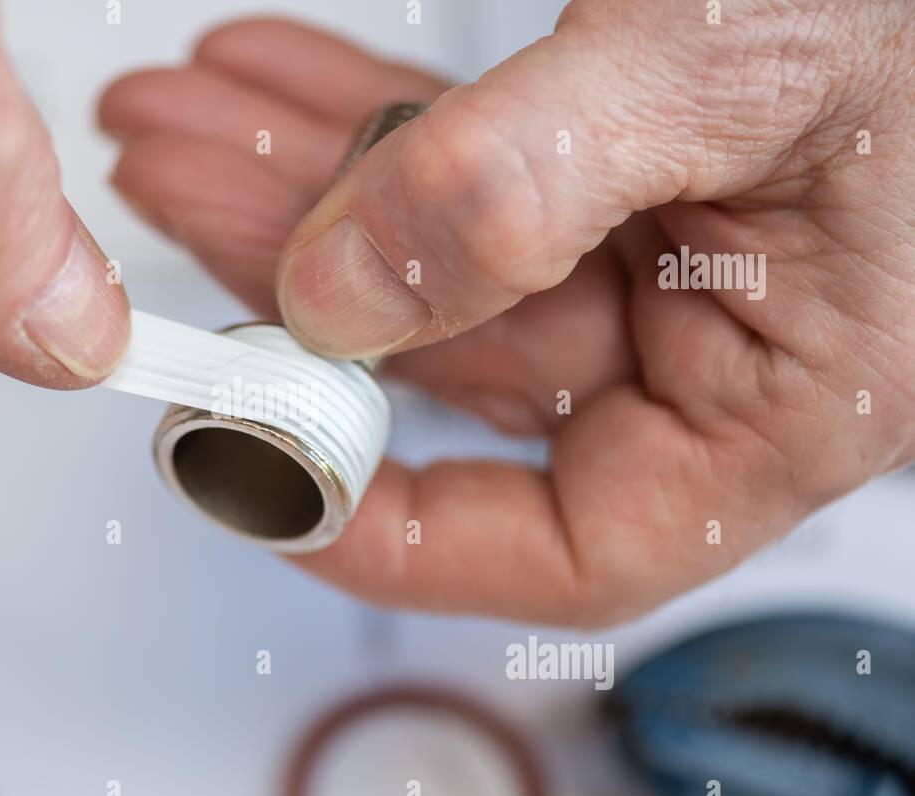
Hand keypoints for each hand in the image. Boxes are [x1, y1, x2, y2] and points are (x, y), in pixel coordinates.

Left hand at [100, 7, 914, 623]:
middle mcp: (718, 347)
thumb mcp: (727, 75)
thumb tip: (346, 292)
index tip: (266, 469)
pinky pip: (477, 176)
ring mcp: (666, 260)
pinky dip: (377, 132)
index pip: (572, 548)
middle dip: (301, 282)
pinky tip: (283, 89)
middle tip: (183, 205)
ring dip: (312, 190)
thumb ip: (526, 189)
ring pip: (444, 261)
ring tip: (191, 131)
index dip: (403, 536)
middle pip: (459, 367)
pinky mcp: (627, 177)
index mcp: (784, 399)